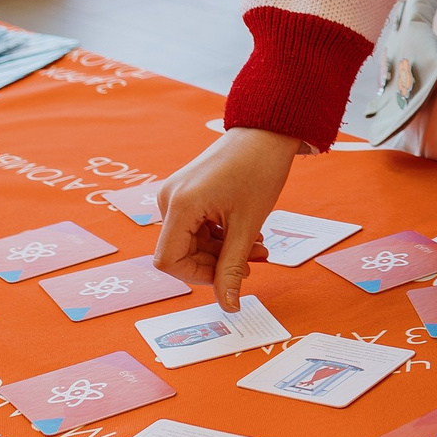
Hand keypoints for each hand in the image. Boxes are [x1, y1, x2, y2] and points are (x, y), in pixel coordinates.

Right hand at [153, 129, 295, 310]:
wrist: (267, 129)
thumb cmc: (259, 170)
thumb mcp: (247, 225)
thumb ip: (232, 268)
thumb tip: (229, 307)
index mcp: (179, 205)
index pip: (169, 262)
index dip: (199, 276)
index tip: (230, 275)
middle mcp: (169, 198)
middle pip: (182, 252)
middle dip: (218, 262)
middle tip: (255, 261)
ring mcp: (176, 193)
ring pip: (192, 240)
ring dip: (224, 249)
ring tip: (258, 246)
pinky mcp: (187, 190)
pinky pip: (197, 225)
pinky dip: (220, 234)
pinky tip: (247, 231)